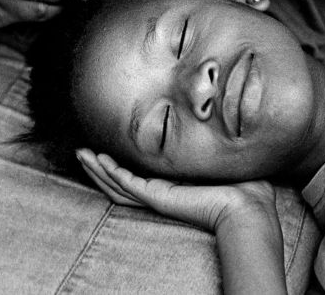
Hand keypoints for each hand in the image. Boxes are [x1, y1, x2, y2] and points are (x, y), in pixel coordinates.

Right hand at [76, 149, 275, 231]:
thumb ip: (198, 148)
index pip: (132, 177)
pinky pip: (128, 185)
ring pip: (116, 185)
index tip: (102, 150)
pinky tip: (100, 161)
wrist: (244, 206)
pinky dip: (112, 173)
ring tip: (82, 154)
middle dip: (96, 166)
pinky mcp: (159, 198)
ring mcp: (156, 197)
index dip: (114, 165)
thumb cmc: (233, 187)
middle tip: (80, 151)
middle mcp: (157, 193)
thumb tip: (202, 119)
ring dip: (97, 169)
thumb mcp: (210, 161)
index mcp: (166, 185)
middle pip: (116, 182)